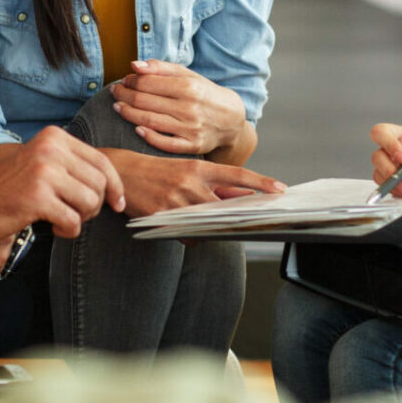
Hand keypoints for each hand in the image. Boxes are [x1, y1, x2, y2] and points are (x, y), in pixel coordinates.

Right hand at [0, 126, 124, 240]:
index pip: (102, 162)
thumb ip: (75, 168)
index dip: (115, 187)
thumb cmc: (10, 190)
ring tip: (61, 219)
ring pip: (90, 203)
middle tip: (74, 213)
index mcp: (55, 138)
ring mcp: (43, 171)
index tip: (118, 204)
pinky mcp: (37, 197)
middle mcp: (50, 149)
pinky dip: (68, 231)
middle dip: (94, 206)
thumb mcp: (44, 166)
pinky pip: (73, 221)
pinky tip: (52, 228)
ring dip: (80, 218)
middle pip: (100, 184)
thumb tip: (116, 188)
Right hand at [105, 148, 285, 216]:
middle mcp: (190, 183)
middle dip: (236, 215)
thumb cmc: (158, 171)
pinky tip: (183, 227)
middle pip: (224, 206)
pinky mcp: (161, 216)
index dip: (261, 182)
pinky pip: (185, 234)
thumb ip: (215, 184)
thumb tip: (245, 196)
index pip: (237, 175)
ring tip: (204, 221)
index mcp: (199, 168)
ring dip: (210, 226)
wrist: (121, 172)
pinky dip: (189, 234)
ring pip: (205, 224)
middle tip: (248, 220)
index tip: (280, 189)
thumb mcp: (187, 170)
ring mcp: (175, 201)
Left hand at [113, 59, 246, 155]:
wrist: (231, 120)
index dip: (130, 81)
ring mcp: (190, 129)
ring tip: (118, 107)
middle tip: (115, 92)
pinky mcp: (192, 146)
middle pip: (144, 101)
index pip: (147, 82)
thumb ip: (161, 68)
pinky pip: (163, 143)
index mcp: (188, 87)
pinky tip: (136, 129)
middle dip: (124, 96)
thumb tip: (135, 65)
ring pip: (149, 121)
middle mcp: (189, 107)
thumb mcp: (188, 76)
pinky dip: (147, 136)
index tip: (124, 80)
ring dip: (128, 113)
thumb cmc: (204, 94)